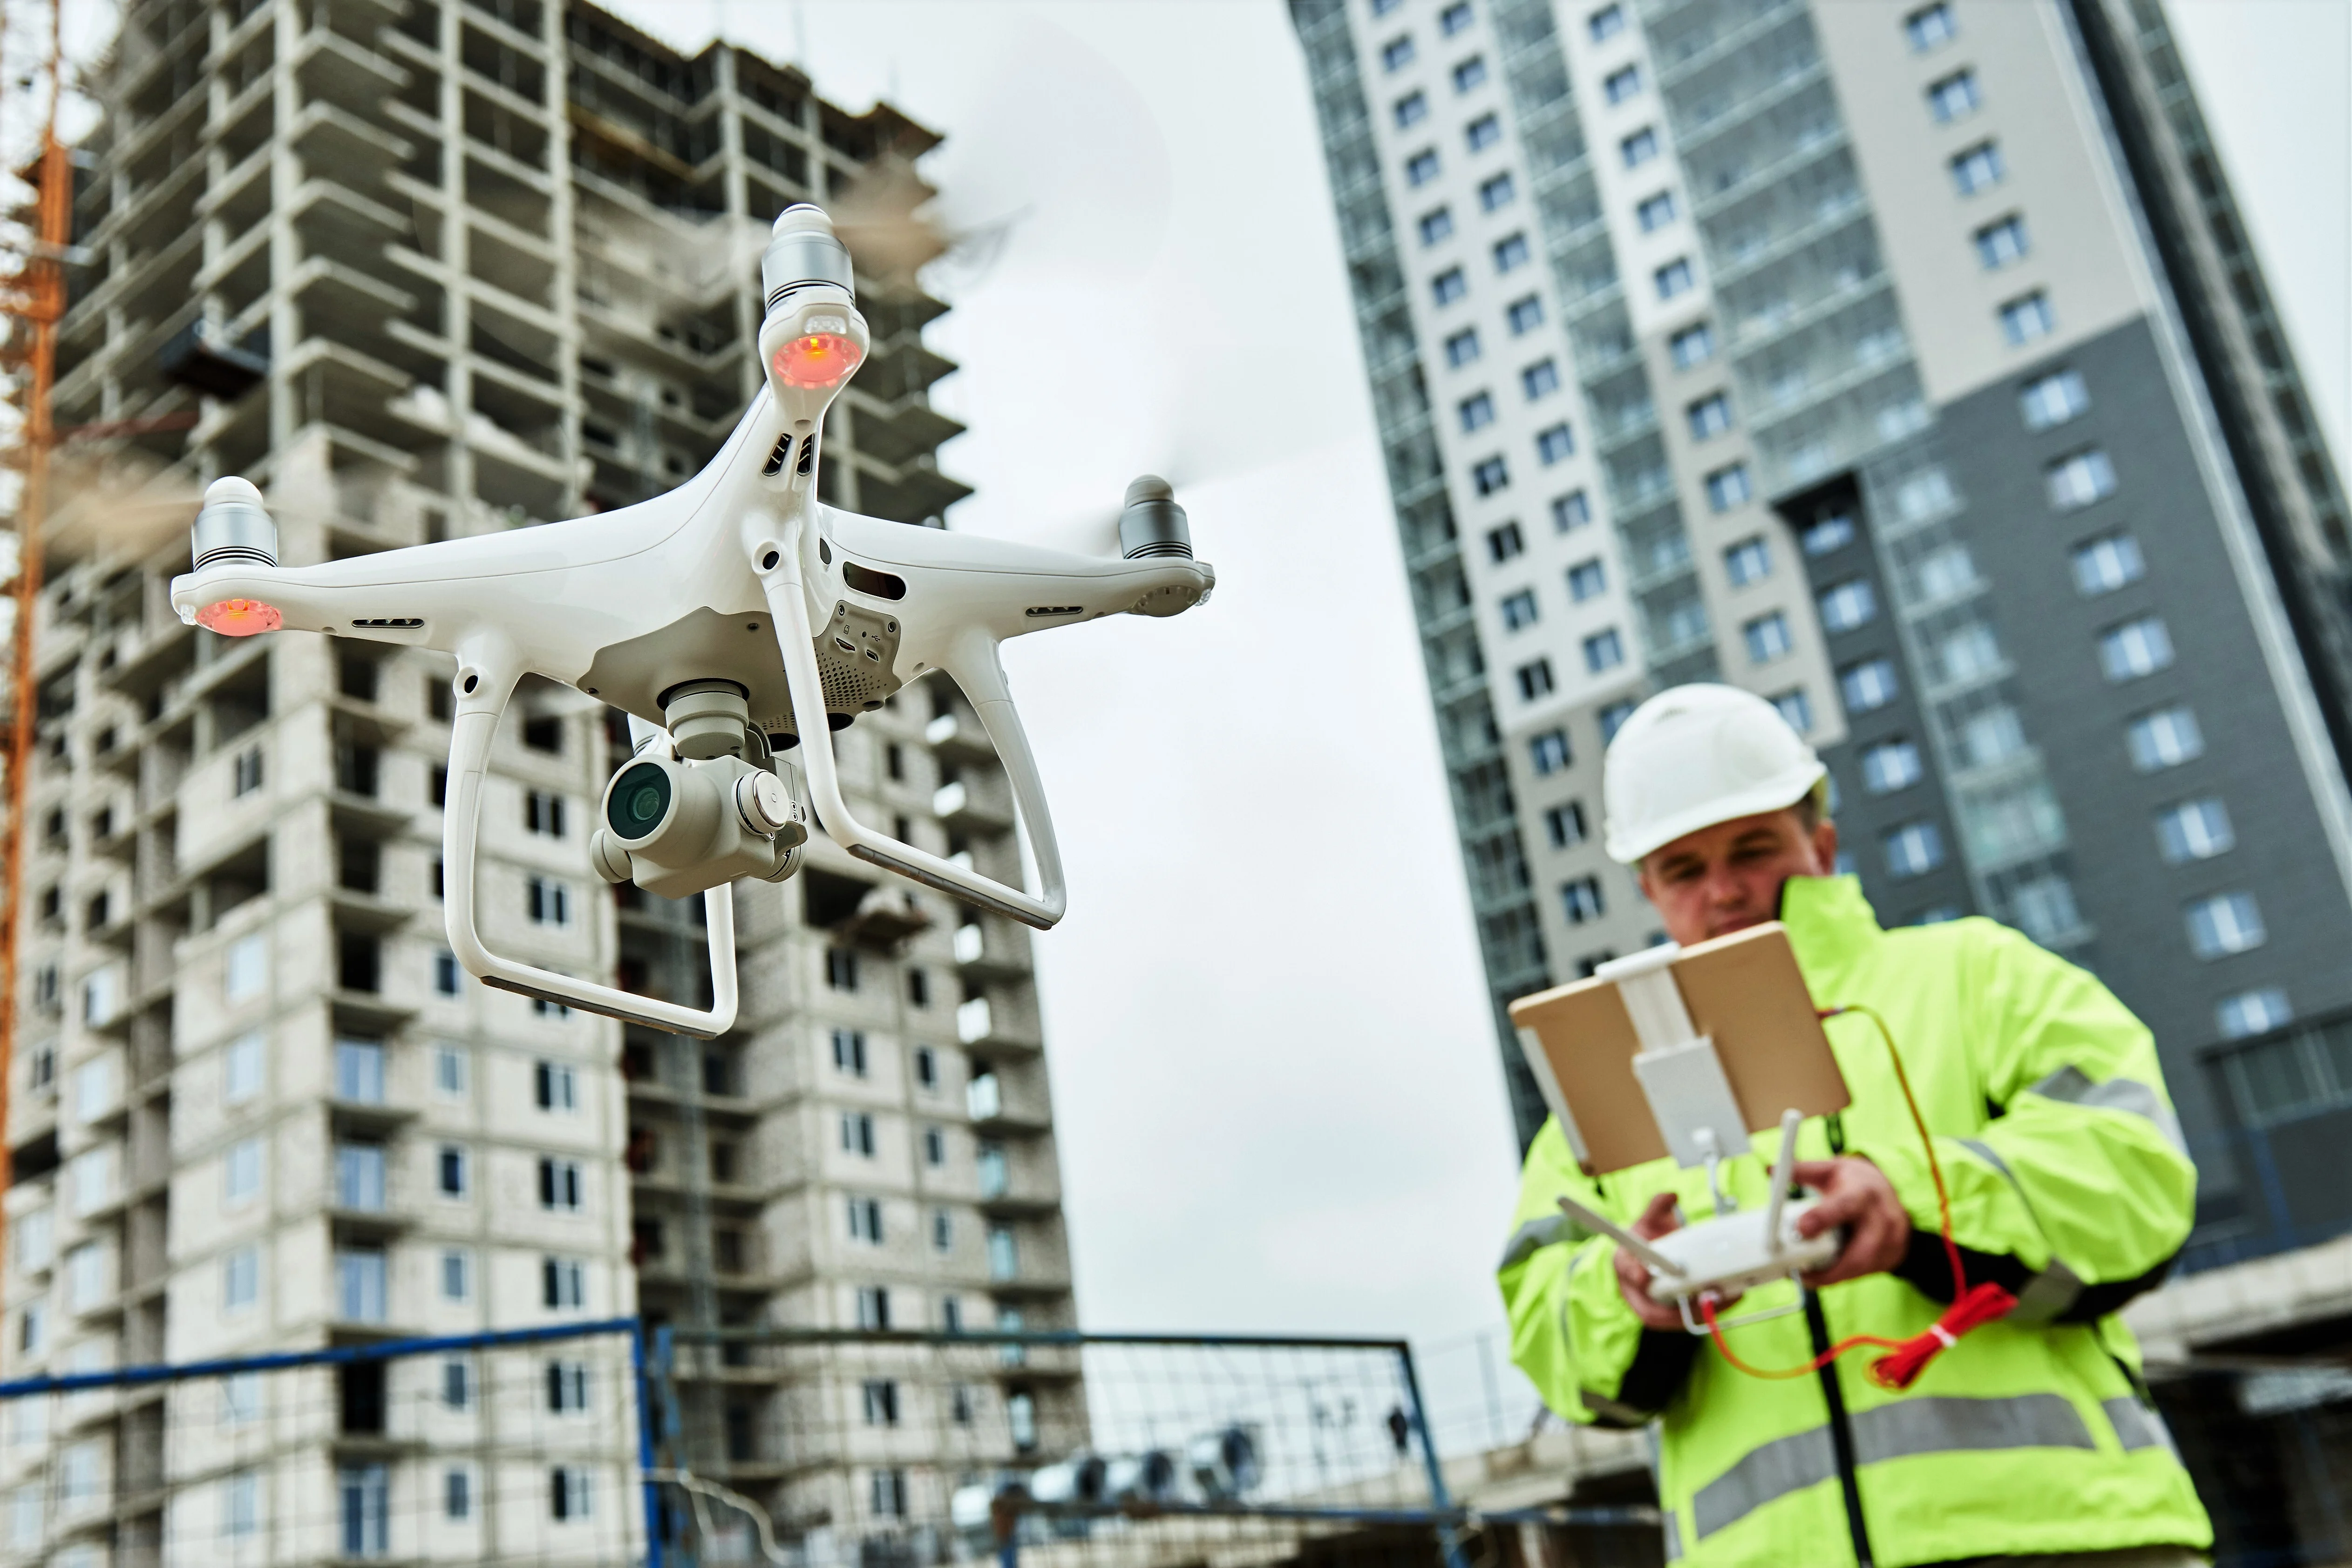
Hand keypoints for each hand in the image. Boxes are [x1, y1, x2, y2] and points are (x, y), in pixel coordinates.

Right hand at [1612, 1191, 1732, 1330]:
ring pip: (1671, 1319)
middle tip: (1703, 1295)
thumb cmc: (1648, 1239)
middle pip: (1650, 1311)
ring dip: (1698, 1312)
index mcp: (1624, 1264)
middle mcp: (1635, 1292)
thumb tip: (1671, 1196)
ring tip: (1722, 1298)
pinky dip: (1707, 1312)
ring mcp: (1653, 1307)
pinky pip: (1686, 1319)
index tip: (1645, 1274)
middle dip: (1677, 1309)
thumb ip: (1658, 1208)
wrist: (1650, 1256)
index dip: (1635, 1274)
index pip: (1626, 1271)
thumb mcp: (1650, 1220)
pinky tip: (1727, 1299)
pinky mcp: (1670, 1314)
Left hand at [1792, 1157, 1911, 1287]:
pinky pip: (1861, 1273)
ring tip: (1803, 1276)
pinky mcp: (1889, 1257)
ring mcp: (1890, 1240)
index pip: (1844, 1206)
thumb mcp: (1830, 1170)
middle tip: (1796, 1269)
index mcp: (1863, 1192)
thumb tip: (1772, 1171)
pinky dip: (1839, 1276)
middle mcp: (1882, 1218)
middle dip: (1828, 1264)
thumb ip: (1802, 1171)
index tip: (1800, 1230)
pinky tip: (1820, 1275)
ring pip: (1859, 1267)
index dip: (1822, 1218)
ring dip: (1830, 1275)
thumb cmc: (1854, 1183)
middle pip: (1859, 1249)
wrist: (1888, 1196)